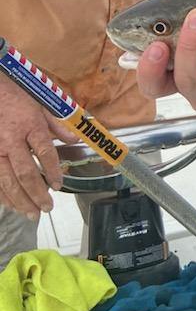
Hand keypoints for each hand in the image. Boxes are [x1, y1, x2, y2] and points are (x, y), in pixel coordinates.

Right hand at [0, 77, 73, 218]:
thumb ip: (58, 124)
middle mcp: (12, 140)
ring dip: (20, 200)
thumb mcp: (41, 104)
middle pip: (25, 173)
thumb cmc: (17, 96)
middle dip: (37, 194)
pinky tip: (11, 205)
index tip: (58, 185)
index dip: (52, 171)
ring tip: (32, 214)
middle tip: (47, 209)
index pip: (44, 152)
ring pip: (7, 181)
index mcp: (30, 126)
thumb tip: (74, 140)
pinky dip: (3, 195)